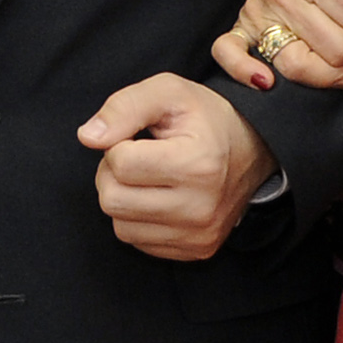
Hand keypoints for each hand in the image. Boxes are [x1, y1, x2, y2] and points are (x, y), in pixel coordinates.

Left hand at [77, 75, 277, 260]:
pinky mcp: (196, 251)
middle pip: (112, 200)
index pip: (119, 163)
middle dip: (113, 174)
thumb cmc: (206, 118)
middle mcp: (200, 208)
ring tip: (148, 178)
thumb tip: (87, 137)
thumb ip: (123, 107)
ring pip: (119, 226)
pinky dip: (138, 220)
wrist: (254, 148)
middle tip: (137, 158)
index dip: (118, 144)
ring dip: (123, 198)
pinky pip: (138, 242)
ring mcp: (199, 235)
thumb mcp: (168, 92)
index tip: (140, 138)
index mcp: (197, 165)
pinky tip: (158, 198)